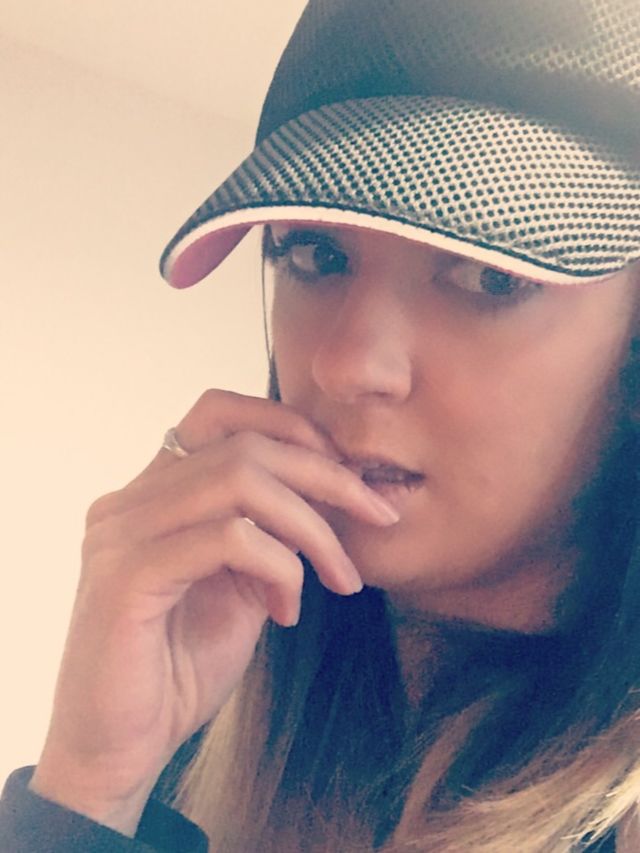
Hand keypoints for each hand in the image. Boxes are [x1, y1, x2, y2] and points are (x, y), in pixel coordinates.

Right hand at [29, 390, 397, 829]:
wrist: (119, 750)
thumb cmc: (180, 667)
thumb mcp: (239, 587)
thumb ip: (267, 535)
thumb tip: (333, 494)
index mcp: (151, 493)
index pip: (219, 413)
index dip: (290, 425)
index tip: (347, 472)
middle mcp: (129, 500)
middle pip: (243, 444)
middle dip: (327, 476)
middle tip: (378, 515)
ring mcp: (121, 533)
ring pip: (240, 481)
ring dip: (312, 526)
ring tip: (342, 577)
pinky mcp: (126, 576)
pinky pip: (228, 538)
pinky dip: (279, 567)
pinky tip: (287, 614)